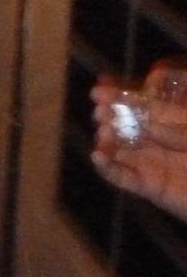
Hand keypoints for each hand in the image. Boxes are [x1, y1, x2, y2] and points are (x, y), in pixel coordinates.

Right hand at [91, 83, 186, 219]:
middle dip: (109, 116)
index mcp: (172, 125)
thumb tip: (151, 128)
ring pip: (119, 150)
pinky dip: (106, 168)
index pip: (143, 107)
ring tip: (103, 132)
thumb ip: (180, 134)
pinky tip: (98, 156)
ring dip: (106, 141)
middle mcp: (157, 142)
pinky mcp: (147, 186)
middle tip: (99, 111)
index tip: (100, 90)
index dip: (121, 97)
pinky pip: (121, 177)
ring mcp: (150, 164)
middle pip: (126, 126)